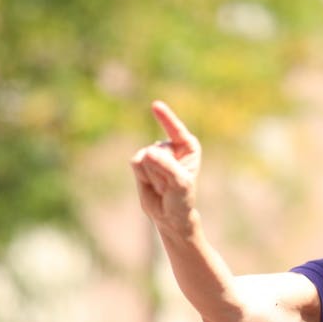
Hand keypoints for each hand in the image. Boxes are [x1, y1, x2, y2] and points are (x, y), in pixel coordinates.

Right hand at [130, 101, 201, 234]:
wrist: (169, 215)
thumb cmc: (181, 198)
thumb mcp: (179, 183)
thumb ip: (166, 167)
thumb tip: (148, 152)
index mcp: (187, 147)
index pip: (176, 130)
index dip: (165, 118)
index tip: (155, 106)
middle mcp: (171, 146)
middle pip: (158, 150)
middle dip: (162, 171)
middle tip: (169, 185)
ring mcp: (154, 153)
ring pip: (145, 156)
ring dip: (152, 175)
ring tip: (161, 185)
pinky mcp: (140, 162)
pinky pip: (135, 162)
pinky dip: (142, 177)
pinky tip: (150, 184)